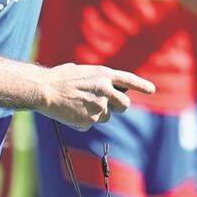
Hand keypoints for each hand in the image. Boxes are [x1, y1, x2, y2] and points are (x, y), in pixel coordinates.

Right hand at [38, 64, 154, 130]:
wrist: (45, 90)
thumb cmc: (61, 78)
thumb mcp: (84, 72)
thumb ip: (100, 80)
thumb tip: (109, 90)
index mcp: (104, 75)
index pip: (129, 80)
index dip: (142, 85)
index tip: (152, 90)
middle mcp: (106, 90)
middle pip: (124, 106)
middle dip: (118, 108)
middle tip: (108, 106)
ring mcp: (99, 107)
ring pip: (106, 116)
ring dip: (96, 114)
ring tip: (78, 104)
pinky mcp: (90, 121)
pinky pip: (90, 124)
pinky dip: (83, 121)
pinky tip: (71, 112)